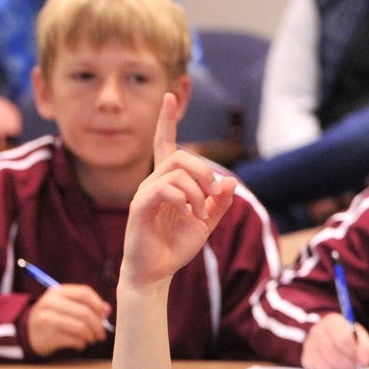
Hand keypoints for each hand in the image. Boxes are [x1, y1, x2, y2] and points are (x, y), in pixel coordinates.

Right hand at [25, 284, 110, 355]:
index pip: (84, 292)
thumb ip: (86, 304)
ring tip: (92, 339)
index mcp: (56, 292)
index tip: (105, 315)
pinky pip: (75, 340)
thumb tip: (106, 310)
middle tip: (102, 334)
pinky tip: (80, 344)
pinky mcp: (47, 336)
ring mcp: (46, 319)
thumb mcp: (66, 305)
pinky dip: (82, 344)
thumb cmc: (55, 317)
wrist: (29, 333)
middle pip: (84, 312)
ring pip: (81, 327)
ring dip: (91, 336)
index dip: (98, 304)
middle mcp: (49, 303)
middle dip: (98, 325)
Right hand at [120, 94, 234, 290]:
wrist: (157, 272)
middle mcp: (154, 182)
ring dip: (197, 190)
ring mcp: (144, 193)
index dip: (167, 120)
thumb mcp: (207, 222)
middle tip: (214, 197)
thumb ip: (219, 202)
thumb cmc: (177, 246)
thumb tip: (229, 181)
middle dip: (204, 171)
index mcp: (169, 182)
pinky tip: (189, 215)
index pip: (167, 144)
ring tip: (200, 212)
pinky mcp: (138, 207)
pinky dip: (183, 200)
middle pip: (181, 155)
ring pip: (176, 171)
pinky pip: (163, 189)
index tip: (169, 95)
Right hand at [300, 313, 368, 368]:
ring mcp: (310, 344)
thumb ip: (366, 348)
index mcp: (333, 321)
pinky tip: (337, 367)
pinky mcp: (307, 358)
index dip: (354, 353)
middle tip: (354, 365)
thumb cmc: (347, 337)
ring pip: (327, 364)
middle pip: (334, 353)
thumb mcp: (360, 338)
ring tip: (347, 366)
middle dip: (348, 363)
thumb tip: (363, 361)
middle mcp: (318, 330)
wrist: (330, 337)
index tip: (361, 360)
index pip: (343, 340)